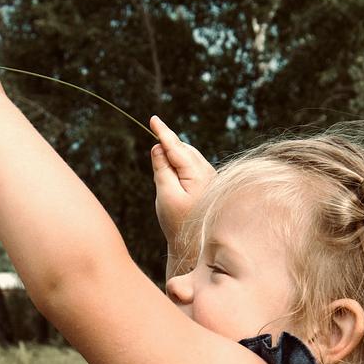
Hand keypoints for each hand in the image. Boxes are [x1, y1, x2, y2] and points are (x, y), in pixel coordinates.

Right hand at [149, 114, 215, 256]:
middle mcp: (208, 172)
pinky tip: (175, 179)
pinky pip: (192, 166)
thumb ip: (162, 169)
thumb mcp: (165, 195)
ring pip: (189, 157)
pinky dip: (181, 165)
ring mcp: (210, 177)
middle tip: (155, 152)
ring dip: (174, 156)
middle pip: (184, 149)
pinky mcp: (209, 183)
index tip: (153, 119)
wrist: (195, 244)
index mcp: (197, 173)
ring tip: (165, 174)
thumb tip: (158, 148)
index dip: (163, 132)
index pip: (176, 147)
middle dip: (169, 145)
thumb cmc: (177, 222)